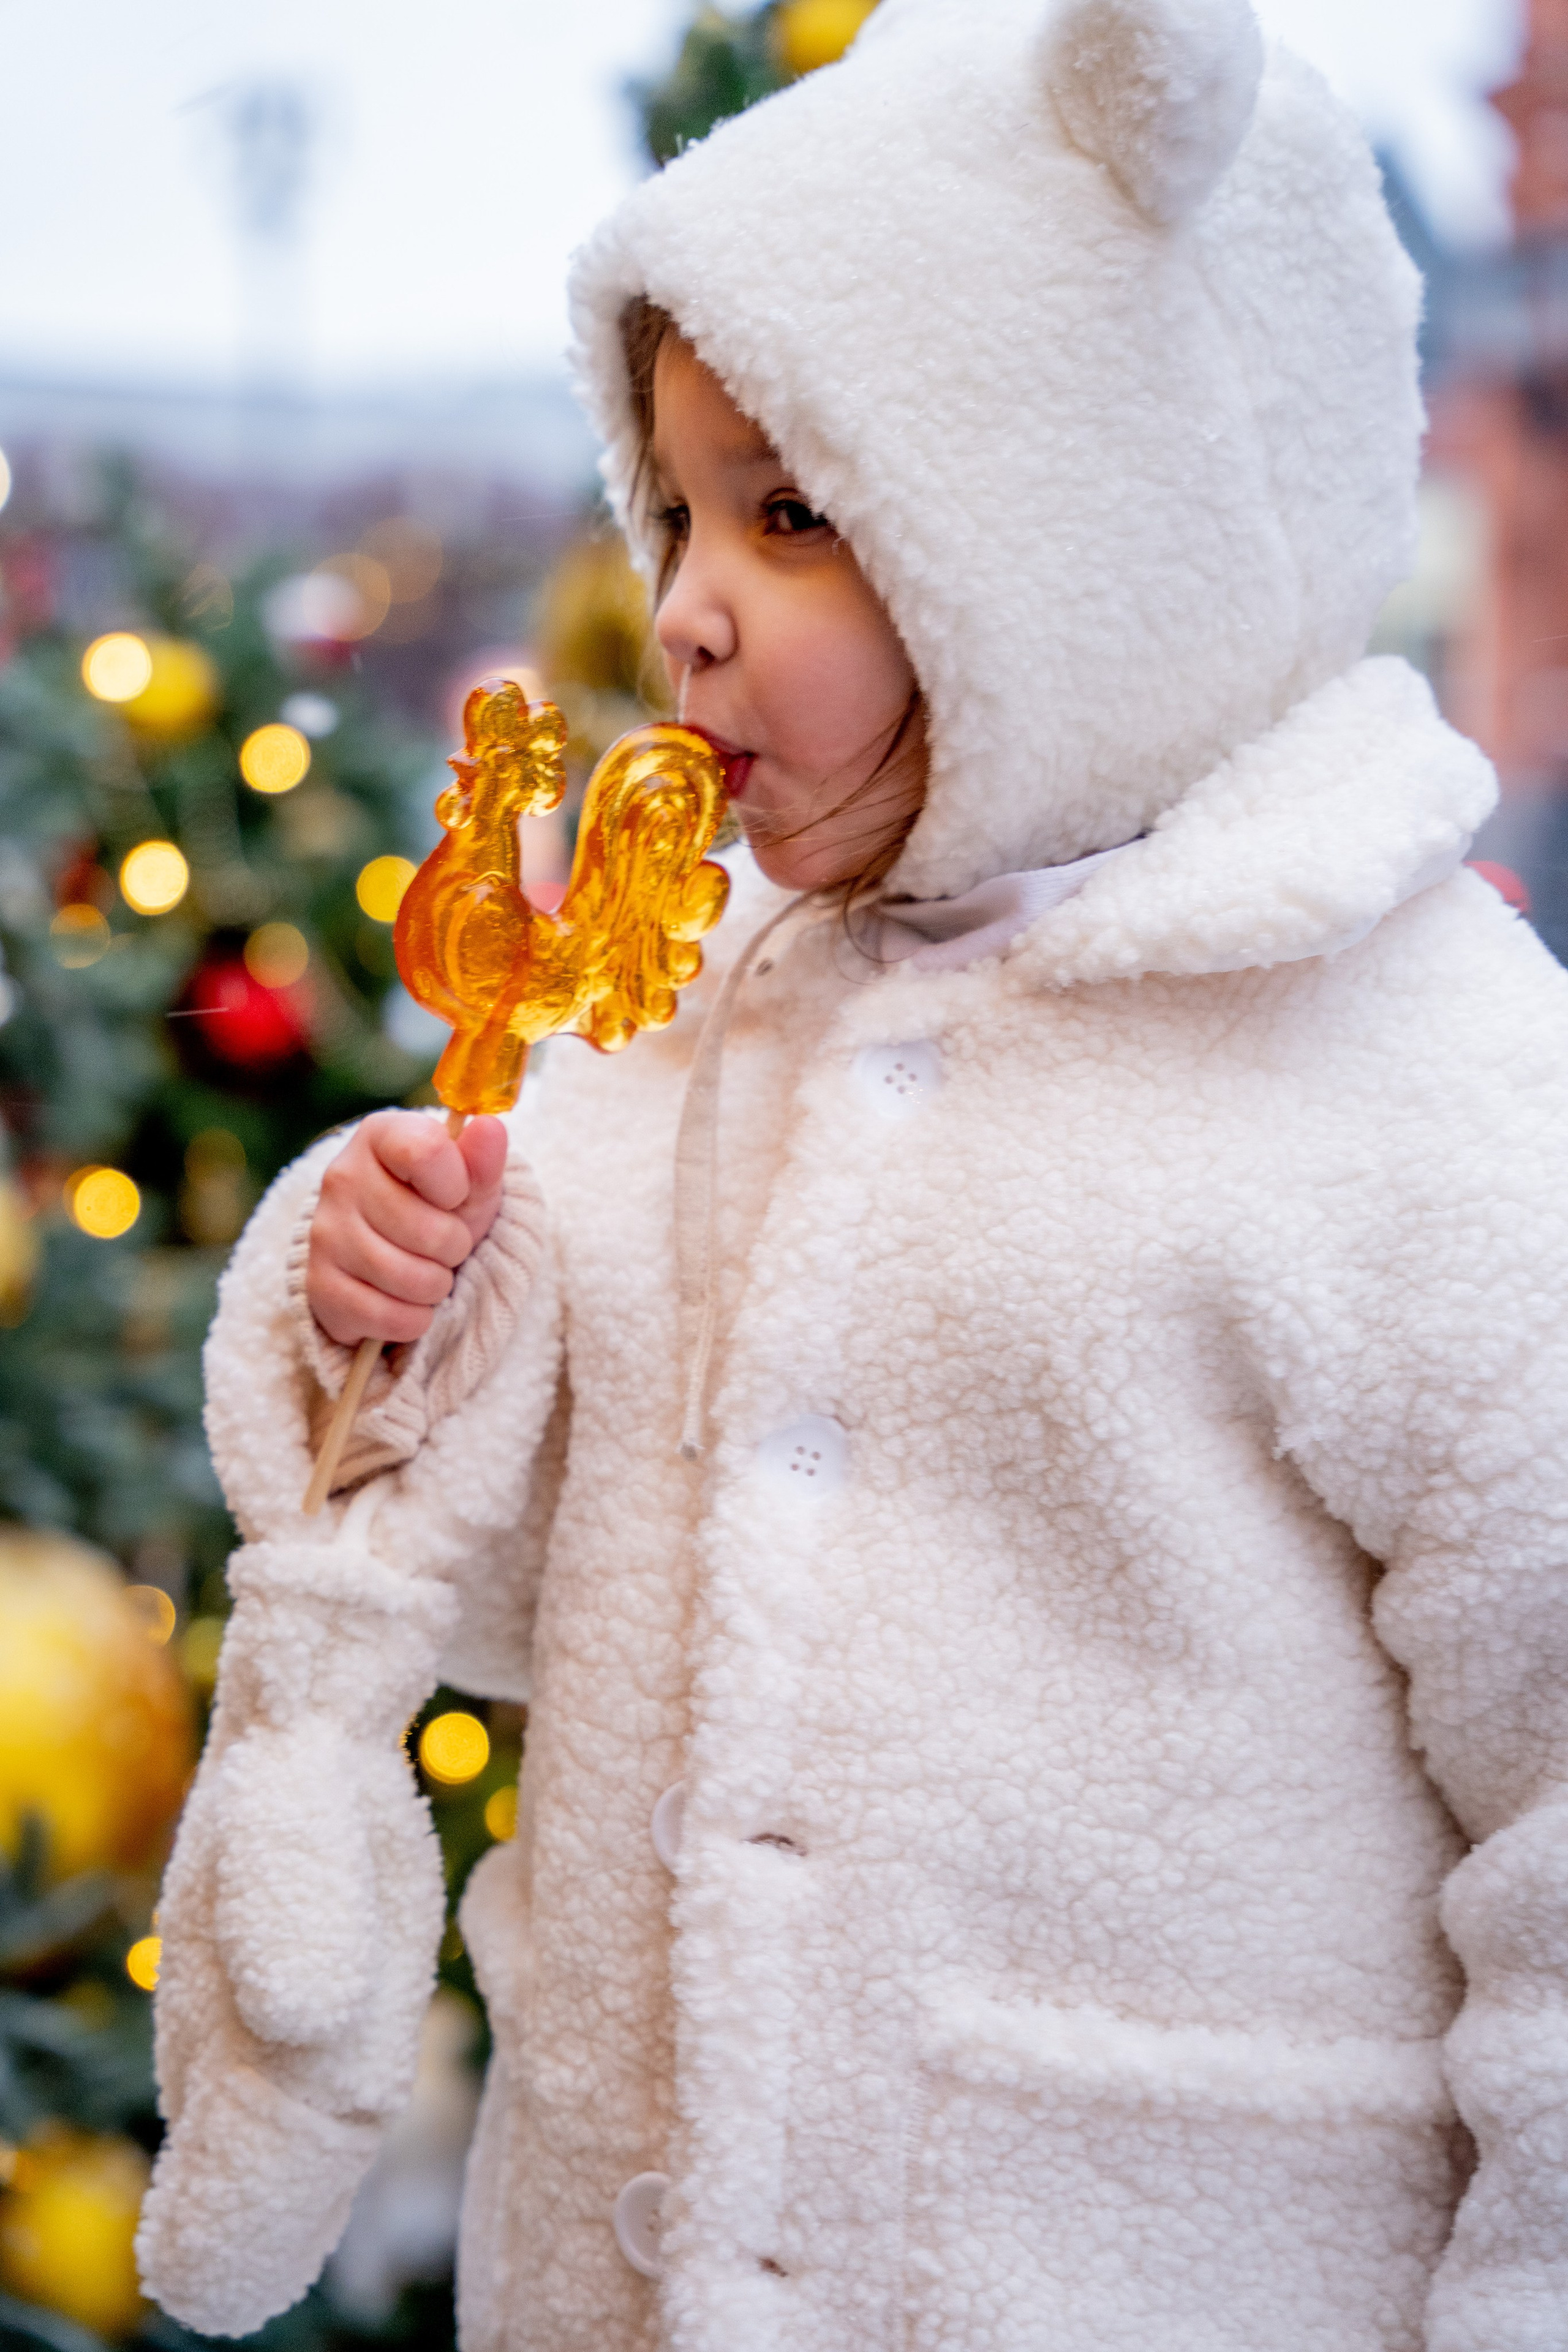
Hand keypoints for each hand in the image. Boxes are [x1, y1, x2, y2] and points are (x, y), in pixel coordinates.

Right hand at [306, 1111, 507, 1347]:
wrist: (396, 1256)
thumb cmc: (440, 1208)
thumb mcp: (471, 1183)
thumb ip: (482, 1160)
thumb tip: (490, 1127)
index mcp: (380, 1136)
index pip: (426, 1152)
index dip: (456, 1185)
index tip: (454, 1195)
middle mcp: (341, 1177)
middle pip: (429, 1230)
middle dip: (454, 1246)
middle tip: (443, 1243)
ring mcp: (325, 1232)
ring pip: (411, 1279)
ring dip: (437, 1285)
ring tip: (426, 1270)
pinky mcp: (319, 1285)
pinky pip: (389, 1317)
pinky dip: (413, 1319)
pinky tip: (406, 1300)